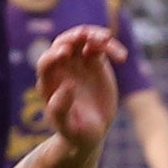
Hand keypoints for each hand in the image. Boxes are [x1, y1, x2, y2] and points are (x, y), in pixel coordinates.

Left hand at [34, 24, 121, 152]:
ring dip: (94, 35)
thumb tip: (66, 85)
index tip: (64, 53)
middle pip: (63, 43)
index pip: (46, 63)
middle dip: (73, 37)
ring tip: (106, 39)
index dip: (53, 56)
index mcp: (49, 82)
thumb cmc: (76, 133)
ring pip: (83, 39)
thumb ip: (62, 108)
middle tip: (87, 37)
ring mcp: (78, 62)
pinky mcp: (94, 61)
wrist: (92, 132)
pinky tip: (122, 57)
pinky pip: (101, 46)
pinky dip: (111, 47)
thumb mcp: (68, 126)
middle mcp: (61, 68)